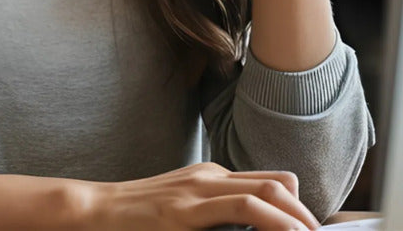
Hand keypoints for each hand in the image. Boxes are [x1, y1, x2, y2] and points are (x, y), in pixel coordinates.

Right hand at [80, 162, 318, 229]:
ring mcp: (200, 189)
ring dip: (298, 218)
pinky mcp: (188, 209)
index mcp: (212, 178)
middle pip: (278, 184)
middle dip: (307, 214)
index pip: (271, 183)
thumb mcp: (181, 212)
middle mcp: (211, 176)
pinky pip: (243, 208)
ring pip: (267, 191)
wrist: (95, 211)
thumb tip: (247, 229)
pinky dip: (274, 221)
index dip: (298, 206)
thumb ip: (213, 215)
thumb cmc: (137, 219)